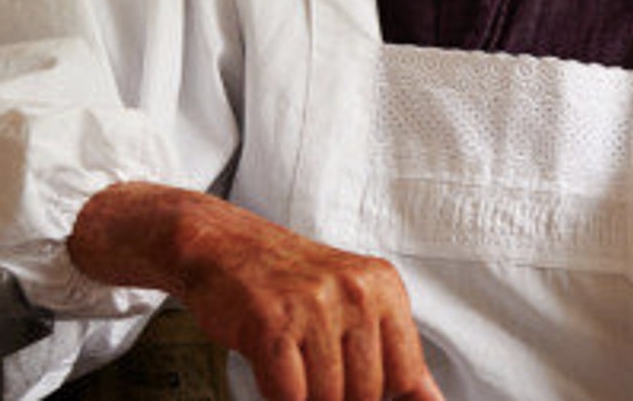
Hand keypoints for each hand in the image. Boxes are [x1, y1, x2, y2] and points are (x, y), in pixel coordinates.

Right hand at [179, 220, 443, 400]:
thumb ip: (394, 351)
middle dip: (339, 399)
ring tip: (294, 370)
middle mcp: (355, 291)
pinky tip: (275, 379)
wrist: (225, 246)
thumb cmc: (290, 280)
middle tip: (314, 375)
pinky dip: (281, 399)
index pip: (406, 374)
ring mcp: (314, 306)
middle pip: (367, 393)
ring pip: (327, 398)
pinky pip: (289, 396)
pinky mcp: (272, 325)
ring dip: (307, 398)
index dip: (383, 397)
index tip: (359, 394)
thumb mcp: (354, 301)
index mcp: (383, 286)